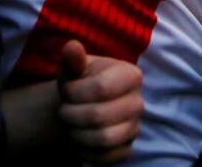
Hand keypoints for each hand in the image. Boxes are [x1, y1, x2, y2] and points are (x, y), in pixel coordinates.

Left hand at [56, 41, 143, 163]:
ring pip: (103, 139)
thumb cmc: (78, 82)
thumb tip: (72, 46)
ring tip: (70, 125)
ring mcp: (134, 128)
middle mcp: (138, 102)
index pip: (101, 88)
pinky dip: (85, 151)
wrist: (81, 106)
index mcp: (130, 75)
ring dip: (77, 134)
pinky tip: (78, 140)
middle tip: (63, 111)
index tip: (65, 90)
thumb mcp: (72, 68)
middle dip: (71, 115)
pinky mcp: (127, 149)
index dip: (75, 92)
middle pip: (99, 116)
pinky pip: (106, 157)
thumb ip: (72, 58)